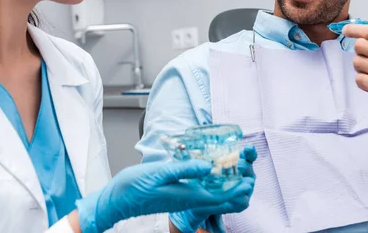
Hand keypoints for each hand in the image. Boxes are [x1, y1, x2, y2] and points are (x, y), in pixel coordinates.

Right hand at [76, 159, 254, 232]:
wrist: (117, 200)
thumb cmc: (134, 186)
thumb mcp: (159, 173)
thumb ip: (185, 169)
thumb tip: (209, 166)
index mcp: (187, 196)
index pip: (219, 197)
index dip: (237, 190)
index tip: (250, 181)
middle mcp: (187, 200)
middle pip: (219, 200)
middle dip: (236, 191)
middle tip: (249, 178)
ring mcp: (181, 199)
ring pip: (210, 197)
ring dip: (225, 188)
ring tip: (236, 175)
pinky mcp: (175, 196)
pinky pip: (200, 194)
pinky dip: (211, 186)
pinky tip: (212, 175)